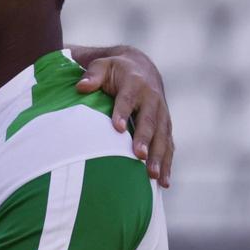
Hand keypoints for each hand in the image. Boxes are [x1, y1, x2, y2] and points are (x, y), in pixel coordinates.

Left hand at [77, 49, 173, 186]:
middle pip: (149, 121)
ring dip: (158, 157)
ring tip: (153, 176)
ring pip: (162, 137)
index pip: (128, 99)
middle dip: (145, 139)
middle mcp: (152, 99)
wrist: (141, 68)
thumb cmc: (115, 71)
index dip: (122, 112)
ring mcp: (161, 114)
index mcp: (135, 84)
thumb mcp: (102, 66)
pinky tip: (163, 182)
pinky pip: (168, 146)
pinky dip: (167, 163)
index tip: (117, 128)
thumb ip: (92, 75)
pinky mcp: (165, 127)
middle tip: (139, 156)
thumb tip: (81, 86)